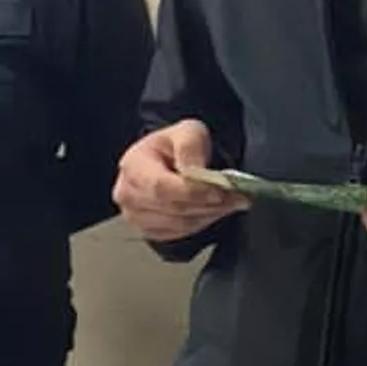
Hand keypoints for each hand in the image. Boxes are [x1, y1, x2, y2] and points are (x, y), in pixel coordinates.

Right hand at [113, 120, 248, 241]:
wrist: (166, 159)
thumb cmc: (173, 145)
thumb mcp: (186, 131)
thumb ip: (190, 146)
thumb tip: (194, 171)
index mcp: (133, 166)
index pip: (161, 187)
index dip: (193, 192)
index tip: (221, 191)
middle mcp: (128, 194)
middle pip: (173, 208)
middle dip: (209, 204)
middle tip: (238, 197)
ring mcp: (136, 216)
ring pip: (180, 224)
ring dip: (210, 214)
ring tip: (232, 202)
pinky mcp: (148, 230)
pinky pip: (180, 234)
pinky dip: (202, 223)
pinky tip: (214, 210)